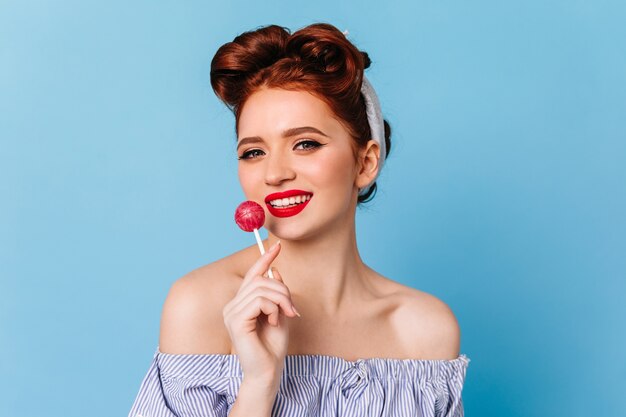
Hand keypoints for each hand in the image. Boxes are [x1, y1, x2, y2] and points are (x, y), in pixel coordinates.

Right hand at [222, 241, 299, 381]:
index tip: (277, 246)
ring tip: (285, 315)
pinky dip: (273, 308)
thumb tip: (275, 271)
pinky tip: (275, 320)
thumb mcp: (280, 313)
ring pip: (260, 288)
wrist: (268, 371)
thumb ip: (276, 294)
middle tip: (292, 308)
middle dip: (282, 289)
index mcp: (241, 303)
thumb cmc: (273, 346)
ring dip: (280, 299)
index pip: (251, 275)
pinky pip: (258, 301)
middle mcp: (232, 306)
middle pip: (259, 280)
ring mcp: (231, 313)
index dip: (264, 259)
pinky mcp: (235, 321)